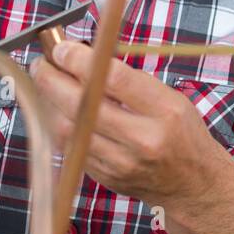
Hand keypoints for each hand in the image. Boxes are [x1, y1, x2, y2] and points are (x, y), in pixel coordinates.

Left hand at [29, 40, 233, 213]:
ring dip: (48, 102)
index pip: (114, 79)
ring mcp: (121, 163)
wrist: (192, 185)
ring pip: (69, 128)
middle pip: (82, 105)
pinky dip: (58, 124)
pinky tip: (55, 109)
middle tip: (41, 64)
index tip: (62, 49)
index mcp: (164, 111)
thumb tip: (83, 57)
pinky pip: (70, 147)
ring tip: (45, 83)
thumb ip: (130, 80)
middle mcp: (143, 140)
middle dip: (52, 79)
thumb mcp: (169, 98)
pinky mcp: (105, 177)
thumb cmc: (181, 134)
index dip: (79, 60)